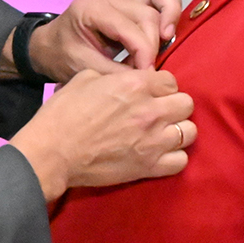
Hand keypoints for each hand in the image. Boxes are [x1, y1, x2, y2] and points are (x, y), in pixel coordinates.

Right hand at [11, 67, 195, 201]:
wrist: (53, 152)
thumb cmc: (63, 114)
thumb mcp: (84, 78)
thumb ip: (113, 76)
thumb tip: (125, 80)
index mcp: (135, 84)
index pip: (171, 80)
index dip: (160, 87)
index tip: (150, 94)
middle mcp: (151, 110)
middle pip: (186, 104)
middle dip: (173, 105)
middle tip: (158, 112)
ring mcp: (153, 140)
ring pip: (190, 132)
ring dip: (177, 131)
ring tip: (162, 133)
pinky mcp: (149, 166)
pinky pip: (181, 161)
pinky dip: (173, 157)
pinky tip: (159, 154)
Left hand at [18, 0, 181, 80]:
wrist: (48, 47)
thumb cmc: (62, 57)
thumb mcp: (84, 69)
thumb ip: (115, 73)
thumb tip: (148, 79)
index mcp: (91, 9)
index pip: (131, 27)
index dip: (144, 53)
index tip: (146, 75)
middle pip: (147, 13)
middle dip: (153, 44)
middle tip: (147, 69)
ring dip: (166, 23)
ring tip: (164, 46)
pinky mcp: (128, 1)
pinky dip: (166, 11)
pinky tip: (164, 35)